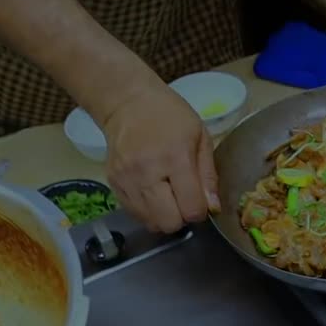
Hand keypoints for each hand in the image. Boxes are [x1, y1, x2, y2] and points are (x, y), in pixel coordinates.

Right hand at [100, 83, 219, 232]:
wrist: (127, 103)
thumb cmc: (170, 116)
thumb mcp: (200, 136)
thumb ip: (208, 175)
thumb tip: (213, 208)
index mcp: (175, 158)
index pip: (191, 208)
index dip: (200, 211)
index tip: (200, 201)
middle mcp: (148, 172)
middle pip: (169, 222)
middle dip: (182, 217)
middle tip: (183, 200)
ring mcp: (126, 180)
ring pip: (150, 223)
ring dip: (164, 216)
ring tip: (168, 196)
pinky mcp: (113, 183)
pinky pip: (134, 214)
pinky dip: (147, 211)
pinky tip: (153, 194)